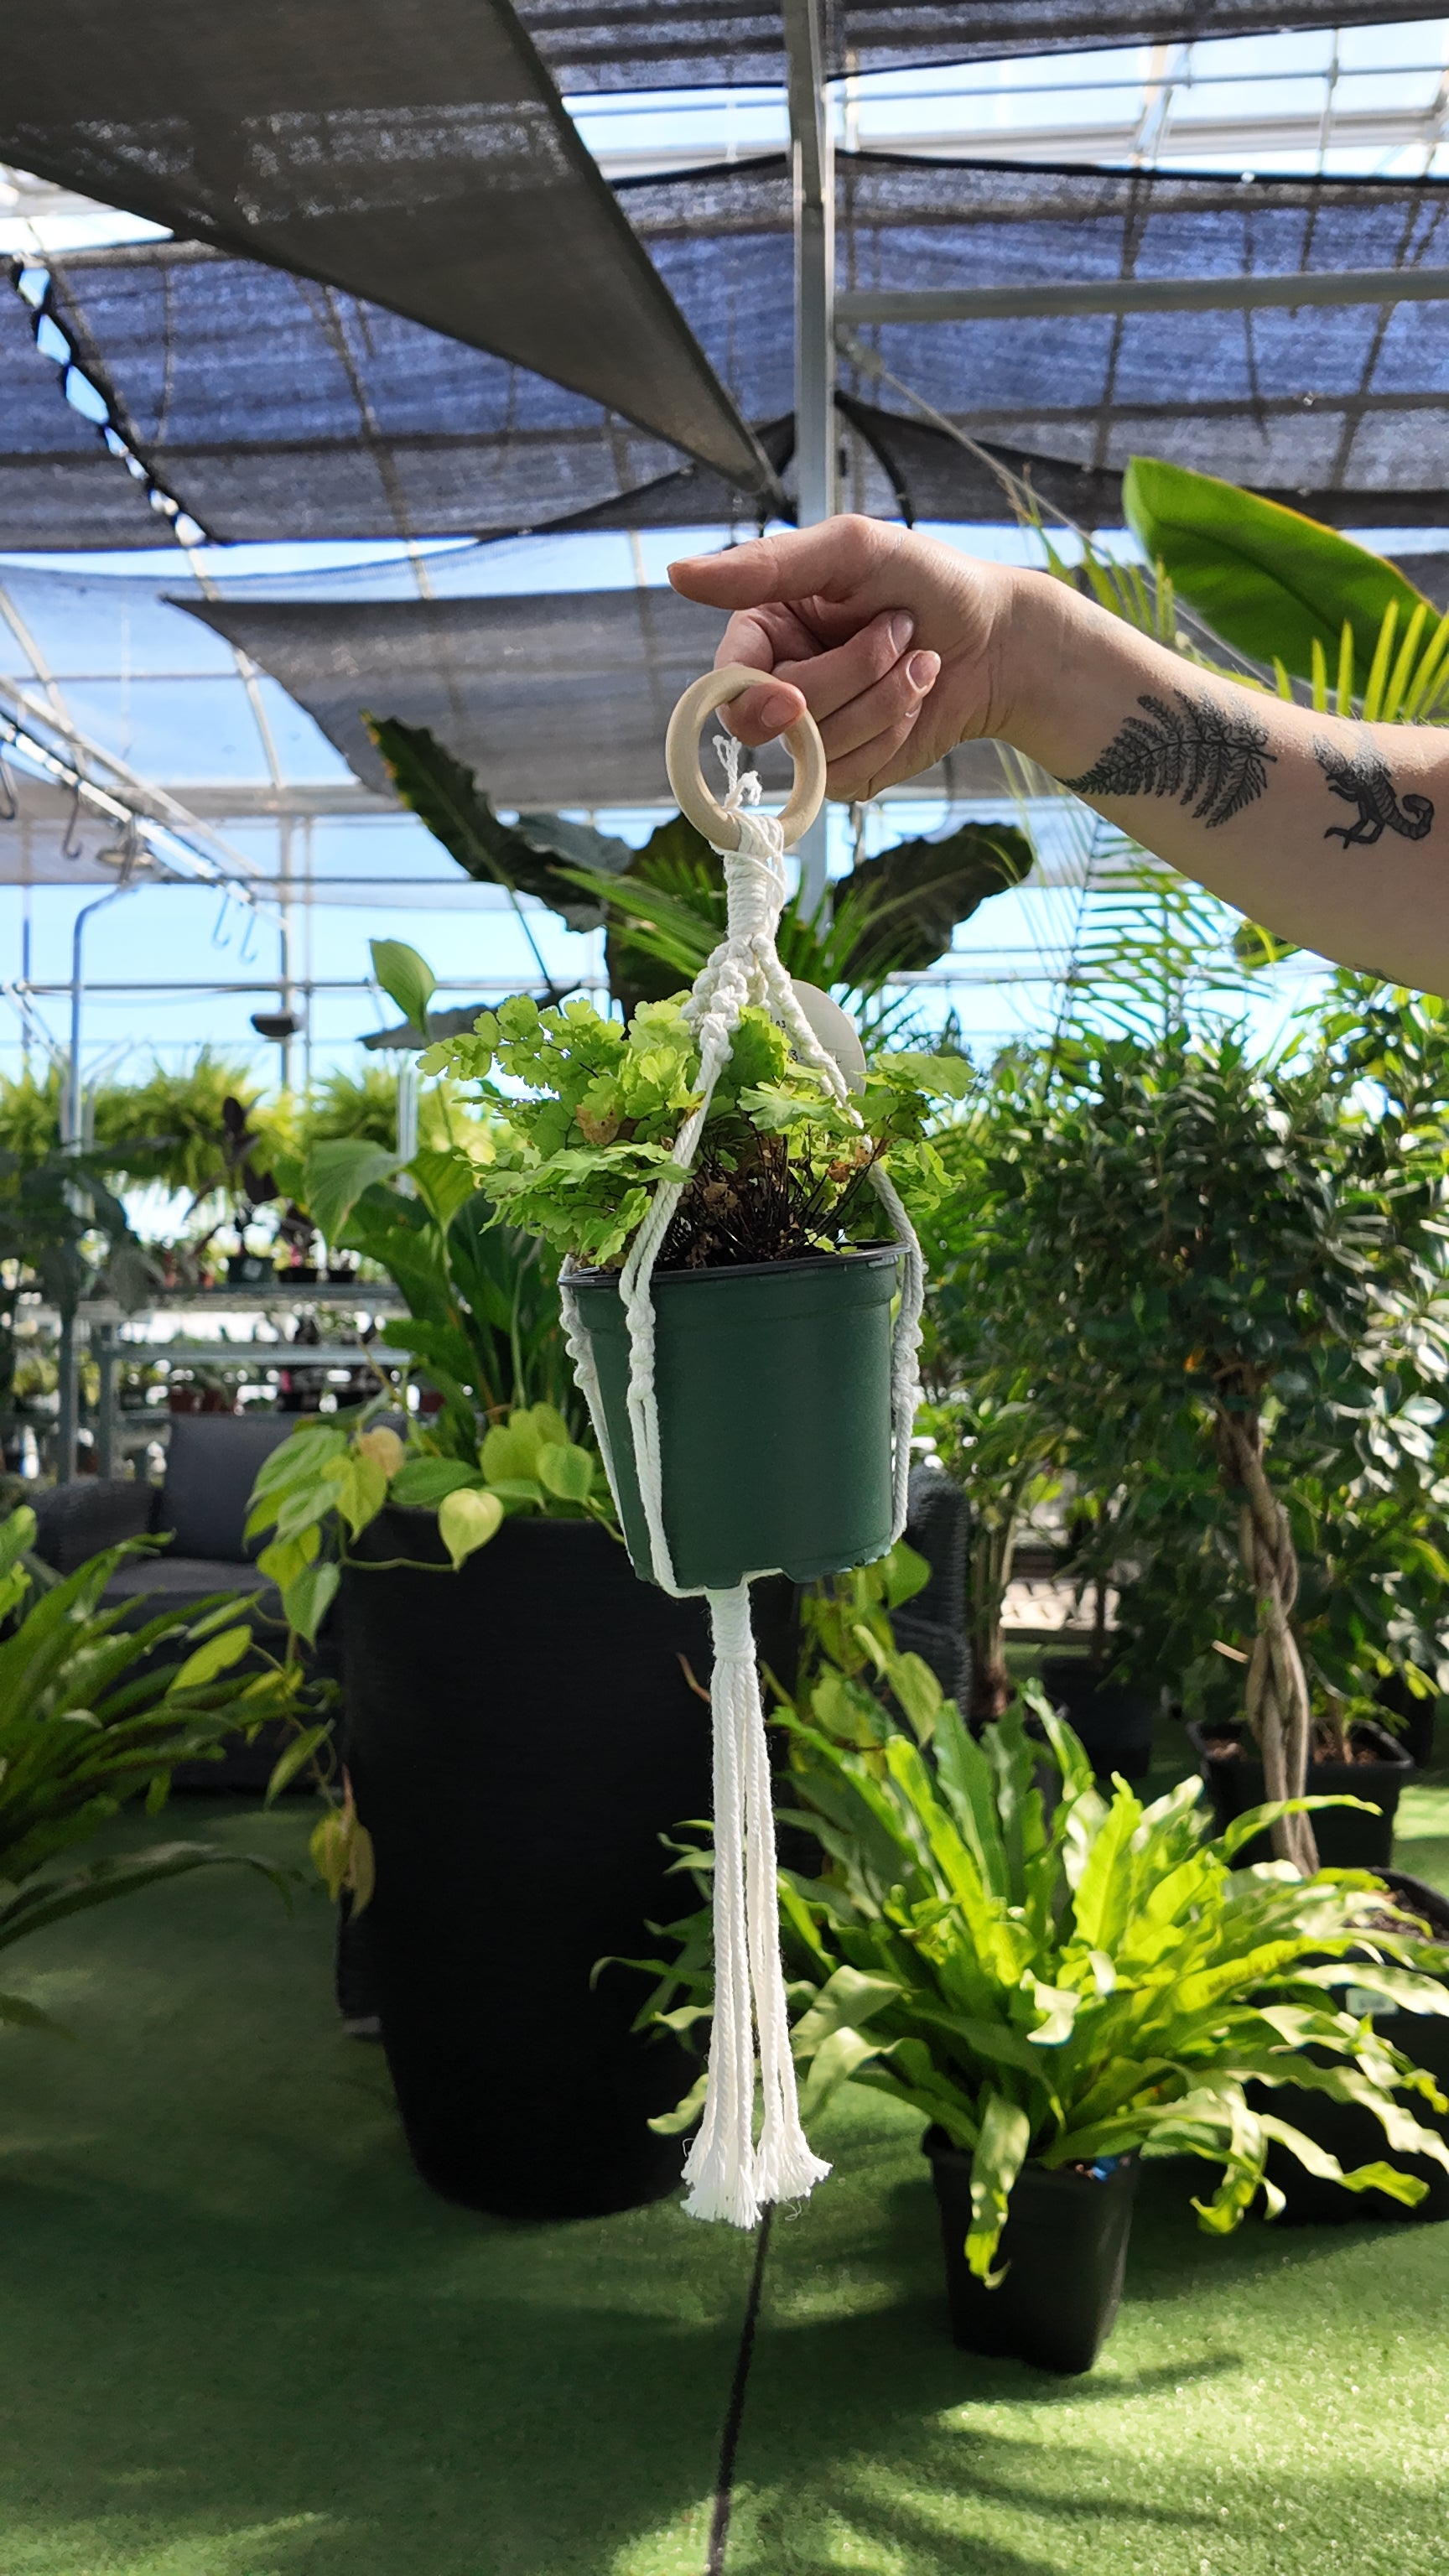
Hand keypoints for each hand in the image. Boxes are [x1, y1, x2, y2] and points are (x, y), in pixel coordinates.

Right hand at [667, 516, 1022, 799]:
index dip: (753, 697)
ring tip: (917, 659)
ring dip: (881, 701)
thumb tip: (677, 572)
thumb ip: (765, 565)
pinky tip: (917, 695)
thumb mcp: (849, 550)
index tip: (791, 696)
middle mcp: (781, 686)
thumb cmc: (926, 580)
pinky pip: (849, 774)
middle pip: (775, 721)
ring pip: (816, 751)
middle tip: (896, 631)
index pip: (726, 683)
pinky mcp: (849, 771)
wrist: (998, 636)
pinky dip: (893, 733)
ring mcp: (815, 735)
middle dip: (847, 677)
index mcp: (764, 632)